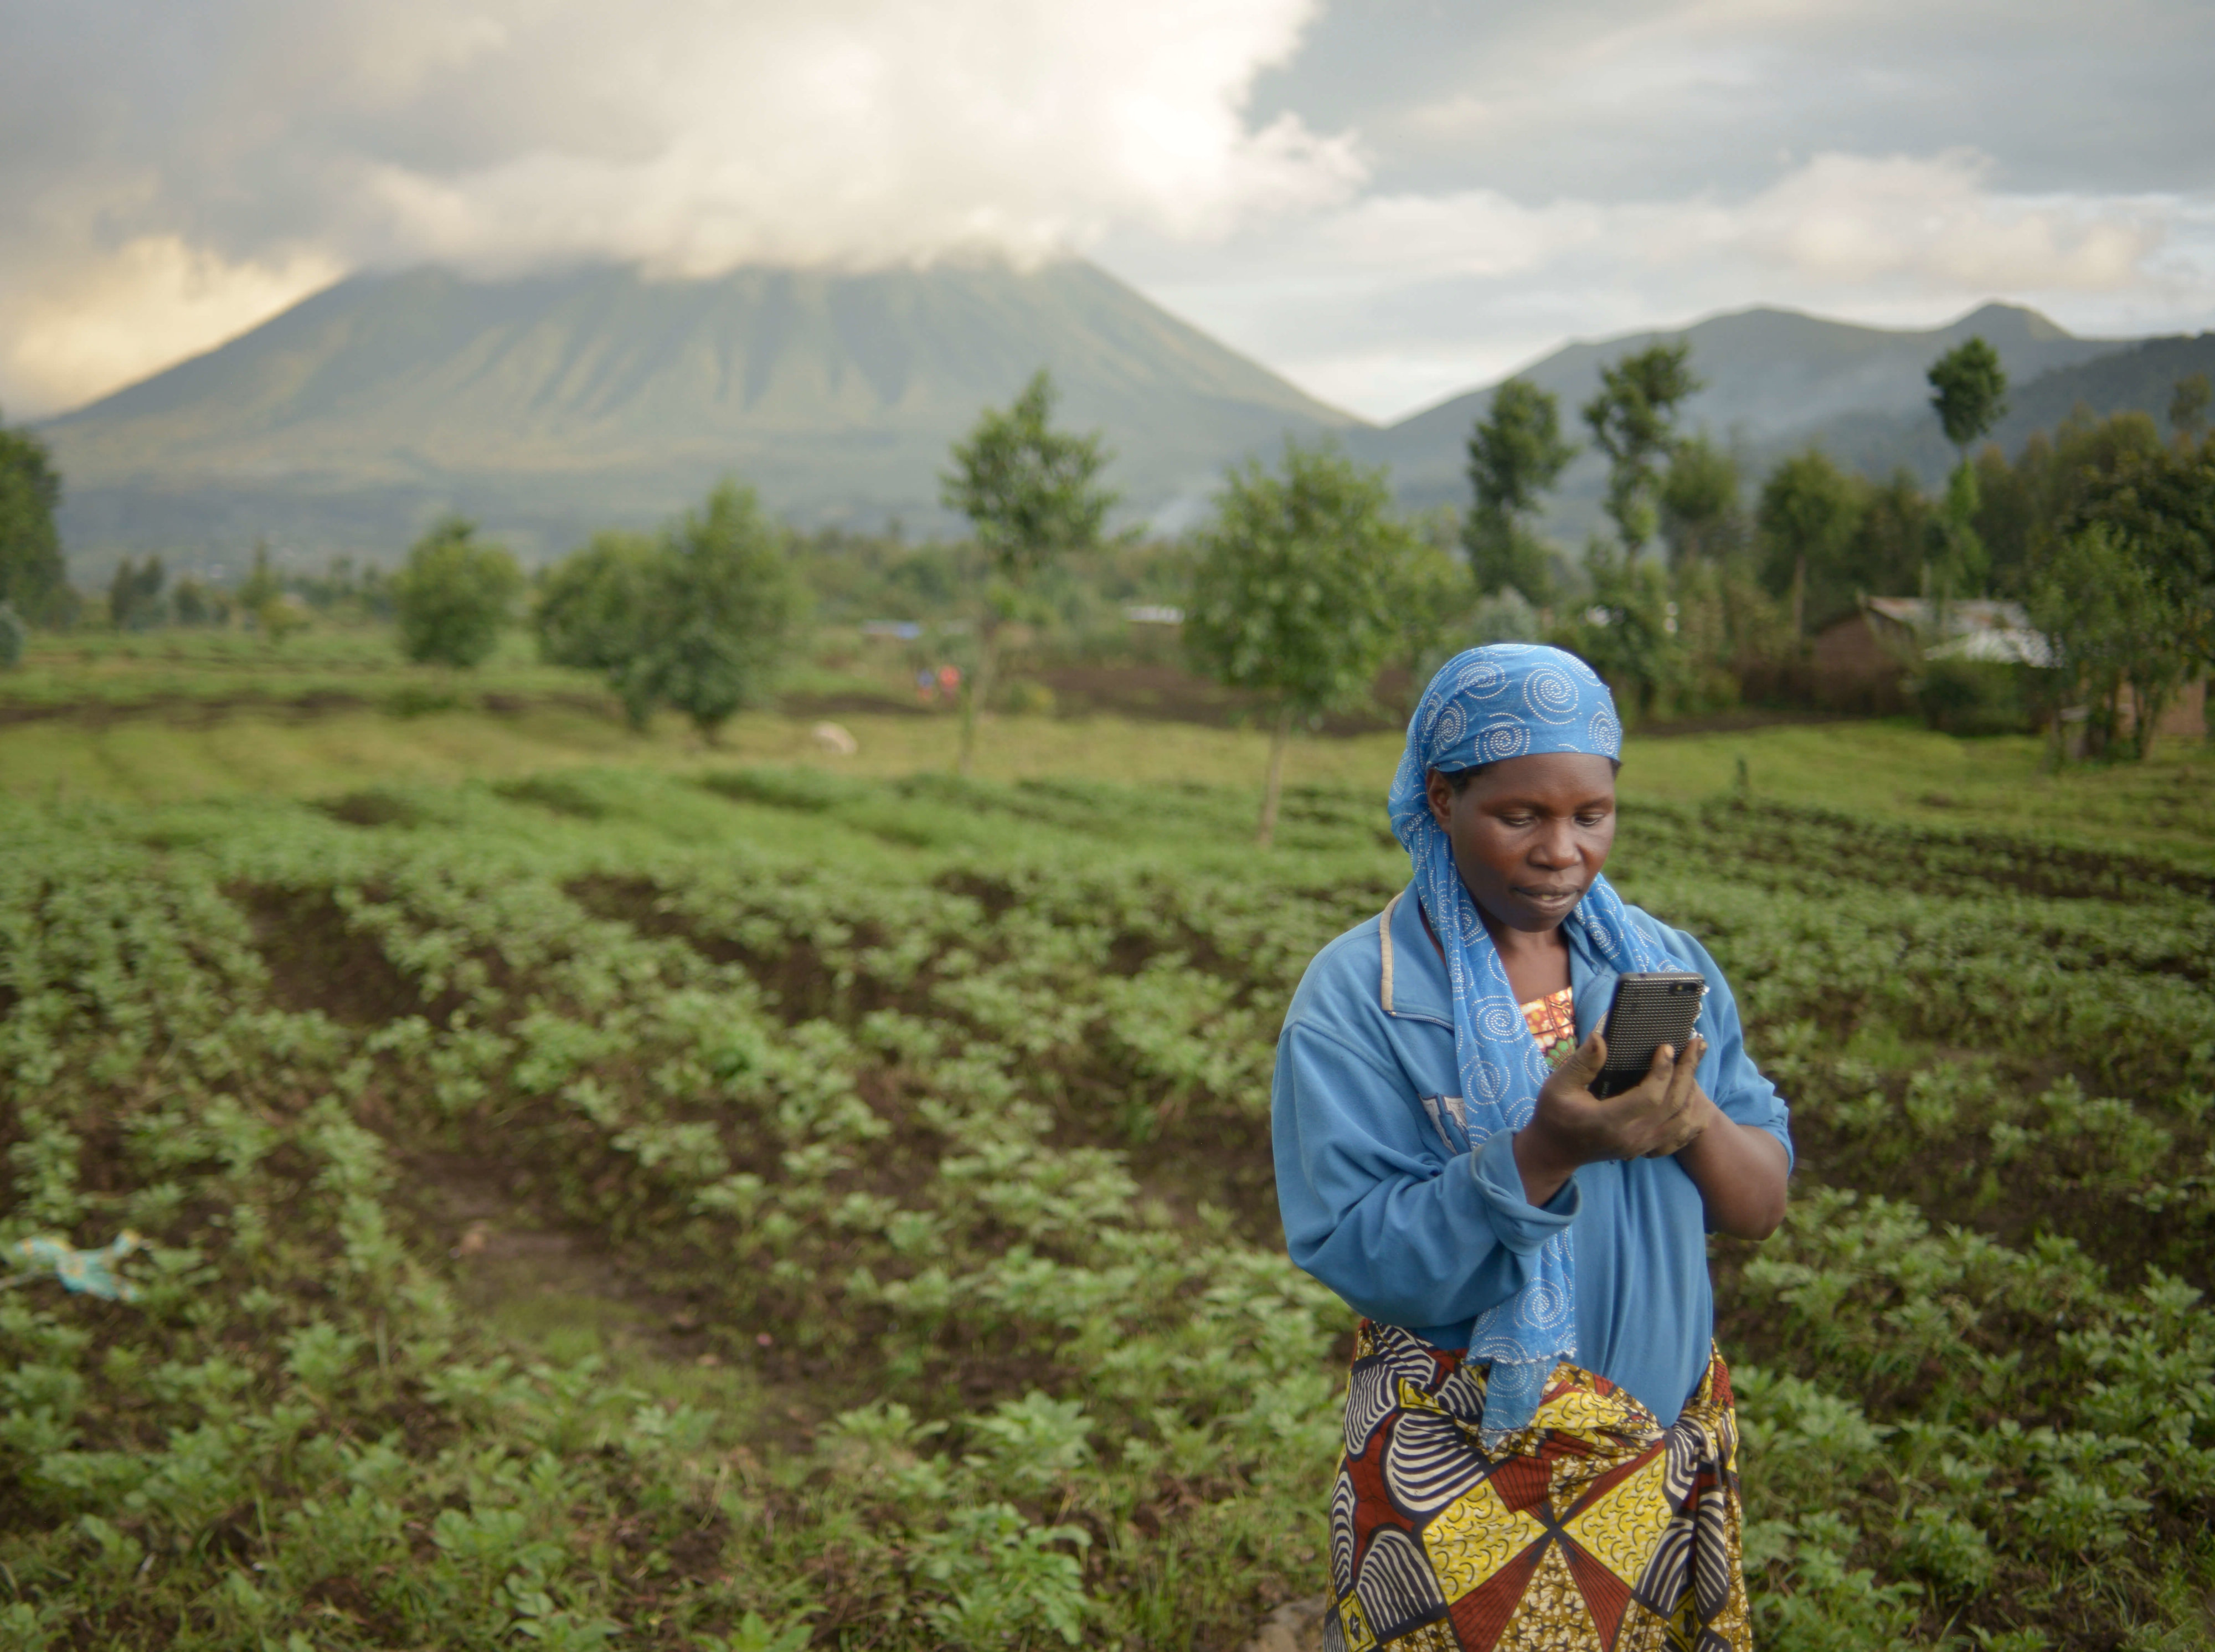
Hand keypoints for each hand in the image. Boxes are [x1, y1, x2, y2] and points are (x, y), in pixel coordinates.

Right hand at [1511, 1030, 1713, 1205]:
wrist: (1556, 1151)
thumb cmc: (1555, 1115)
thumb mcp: (1558, 1086)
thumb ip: (1582, 1063)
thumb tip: (1600, 1037)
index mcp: (1610, 1121)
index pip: (1651, 1097)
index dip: (1663, 1071)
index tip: (1665, 1046)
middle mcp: (1632, 1137)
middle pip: (1674, 1105)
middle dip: (1687, 1071)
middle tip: (1694, 1043)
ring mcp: (1643, 1146)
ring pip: (1683, 1119)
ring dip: (1693, 1089)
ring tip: (1695, 1060)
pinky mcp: (1647, 1148)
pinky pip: (1682, 1134)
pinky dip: (1693, 1112)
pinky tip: (1694, 1092)